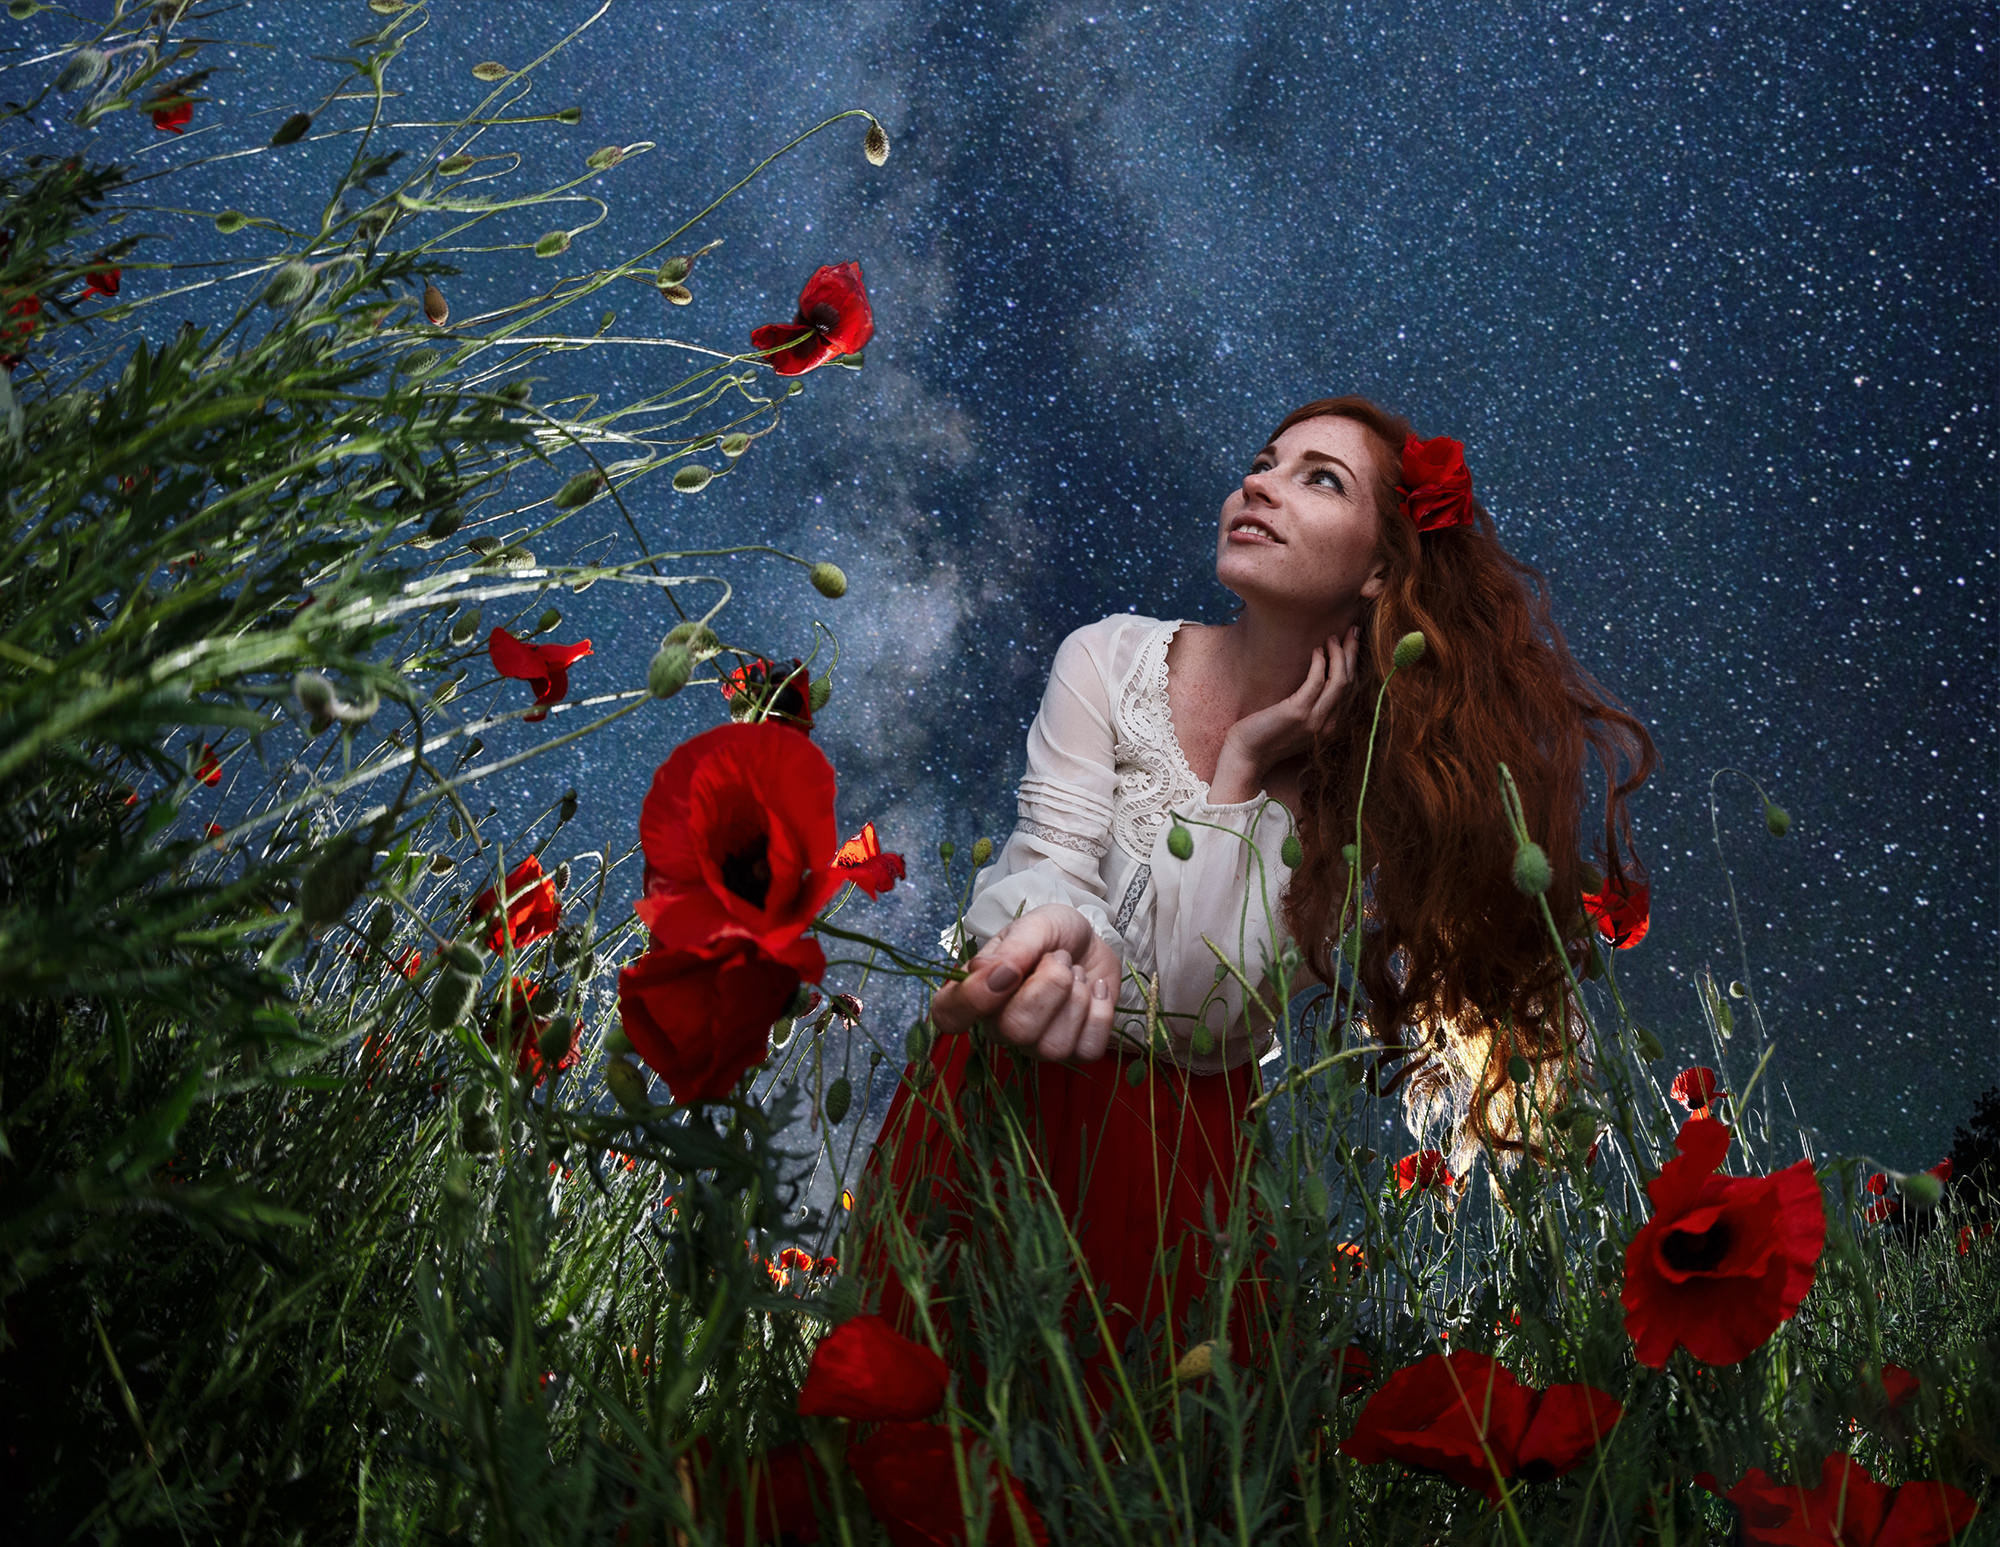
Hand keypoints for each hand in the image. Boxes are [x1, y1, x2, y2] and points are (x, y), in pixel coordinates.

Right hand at [929, 903, 1120, 1061]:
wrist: (1093, 941)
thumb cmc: (1053, 933)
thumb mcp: (1033, 925)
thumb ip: (1013, 948)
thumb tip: (990, 973)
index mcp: (976, 992)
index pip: (949, 1016)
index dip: (974, 999)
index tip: (1008, 969)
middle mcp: (999, 1026)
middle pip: (1014, 1031)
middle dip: (1050, 986)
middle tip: (1058, 958)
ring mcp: (1036, 1045)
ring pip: (1054, 1046)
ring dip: (1076, 997)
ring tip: (1074, 973)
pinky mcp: (1074, 1051)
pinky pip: (1088, 1048)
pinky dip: (1100, 1012)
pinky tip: (1095, 991)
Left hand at [1210, 627, 1360, 801]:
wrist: (1246, 756)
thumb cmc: (1266, 736)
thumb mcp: (1296, 722)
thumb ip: (1311, 706)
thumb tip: (1318, 676)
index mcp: (1331, 726)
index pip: (1352, 690)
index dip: (1354, 664)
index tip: (1352, 642)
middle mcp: (1329, 724)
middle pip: (1351, 682)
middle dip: (1353, 653)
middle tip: (1352, 630)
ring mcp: (1316, 720)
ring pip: (1340, 680)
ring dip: (1339, 654)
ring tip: (1332, 637)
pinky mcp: (1298, 713)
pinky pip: (1317, 682)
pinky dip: (1320, 663)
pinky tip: (1316, 651)